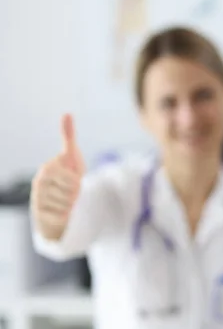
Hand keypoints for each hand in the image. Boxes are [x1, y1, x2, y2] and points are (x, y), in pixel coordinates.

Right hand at [31, 114, 85, 238]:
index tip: (73, 179)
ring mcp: (37, 198)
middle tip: (69, 191)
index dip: (78, 181)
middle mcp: (39, 182)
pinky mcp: (38, 213)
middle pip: (72, 192)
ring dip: (70, 204)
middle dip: (75, 193)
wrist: (56, 202)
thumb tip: (67, 113)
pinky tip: (58, 210)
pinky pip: (61, 215)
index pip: (74, 179)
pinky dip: (64, 214)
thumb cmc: (65, 176)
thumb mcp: (72, 157)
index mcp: (48, 168)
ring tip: (64, 199)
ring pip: (68, 204)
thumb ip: (68, 136)